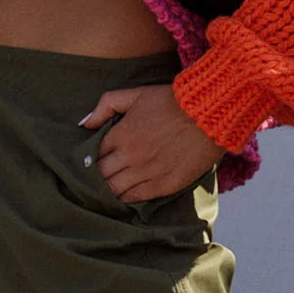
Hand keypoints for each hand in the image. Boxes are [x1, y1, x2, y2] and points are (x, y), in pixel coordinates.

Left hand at [81, 84, 223, 203]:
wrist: (209, 114)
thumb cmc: (173, 101)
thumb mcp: (137, 94)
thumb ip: (106, 105)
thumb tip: (84, 123)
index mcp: (121, 134)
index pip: (94, 154)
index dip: (91, 158)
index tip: (91, 160)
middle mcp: (131, 156)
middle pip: (101, 174)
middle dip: (97, 176)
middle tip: (97, 177)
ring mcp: (148, 172)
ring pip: (115, 189)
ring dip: (108, 190)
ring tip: (107, 189)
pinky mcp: (165, 185)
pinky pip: (136, 198)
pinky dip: (126, 199)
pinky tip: (123, 196)